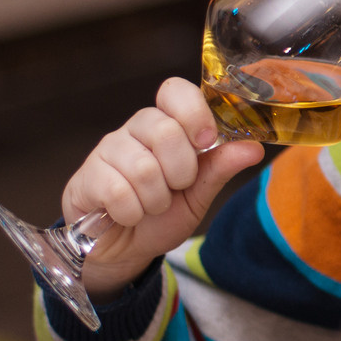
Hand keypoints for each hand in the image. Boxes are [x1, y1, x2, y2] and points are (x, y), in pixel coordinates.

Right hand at [61, 78, 264, 292]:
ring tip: (150, 206)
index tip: (205, 141)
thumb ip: (220, 168)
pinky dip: (131, 212)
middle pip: (165, 131)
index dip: (193, 112)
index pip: (175, 90)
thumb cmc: (161, 216)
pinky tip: (127, 215)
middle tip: (175, 189)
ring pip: (143, 167)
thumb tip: (253, 148)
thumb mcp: (198, 195)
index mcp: (167, 125)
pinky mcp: (87, 176)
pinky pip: (118, 191)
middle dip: (180, 173)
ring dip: (156, 200)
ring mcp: (108, 150)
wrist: (123, 249)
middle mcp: (136, 130)